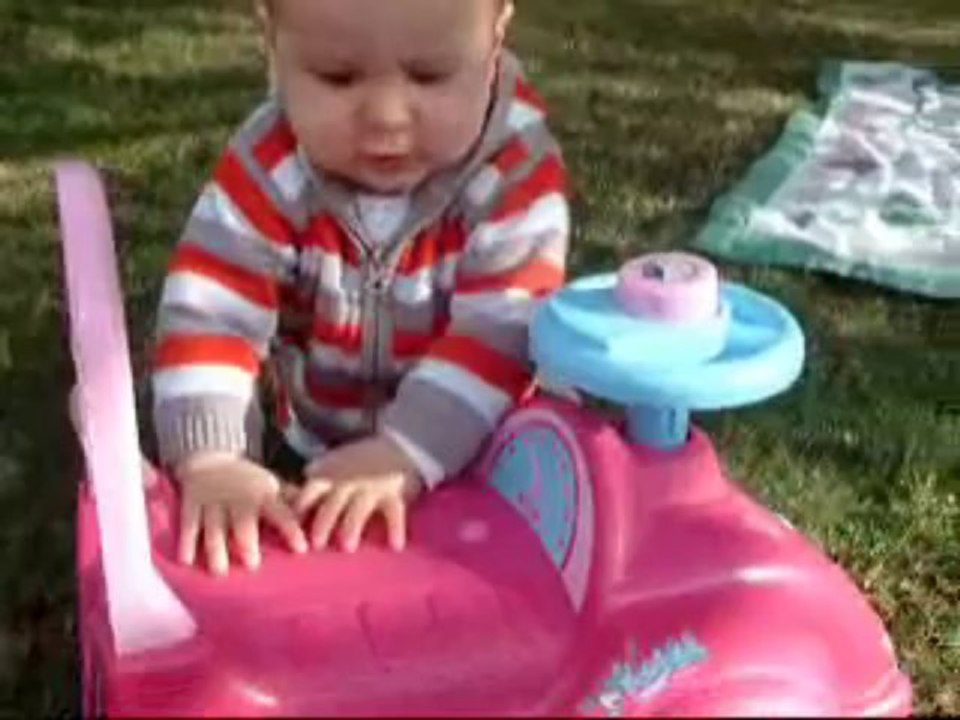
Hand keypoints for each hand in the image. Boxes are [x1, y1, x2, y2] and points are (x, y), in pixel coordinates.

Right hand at [176, 452, 307, 575]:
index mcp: (263, 495)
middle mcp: (239, 499)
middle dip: (248, 541)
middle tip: (252, 563)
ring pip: (214, 527)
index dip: (291, 529)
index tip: (302, 548)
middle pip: (243, 521)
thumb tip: (320, 517)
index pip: (281, 513)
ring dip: (217, 548)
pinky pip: (188, 524)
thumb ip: (291, 501)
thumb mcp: (272, 485)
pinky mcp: (191, 504)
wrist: (209, 457)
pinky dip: (187, 542)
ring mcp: (213, 502)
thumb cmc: (248, 481)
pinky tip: (187, 561)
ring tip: (220, 570)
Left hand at [296, 435, 424, 552]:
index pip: (310, 491)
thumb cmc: (361, 461)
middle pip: (332, 503)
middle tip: (316, 544)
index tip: (292, 528)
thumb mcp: (334, 462)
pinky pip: (394, 512)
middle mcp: (348, 483)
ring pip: (359, 508)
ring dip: (352, 526)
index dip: (301, 508)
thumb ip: (315, 478)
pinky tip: (395, 546)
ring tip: (348, 546)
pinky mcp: (394, 494)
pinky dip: (395, 528)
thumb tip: (288, 494)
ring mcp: (371, 488)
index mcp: (331, 476)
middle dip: (323, 522)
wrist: (399, 446)